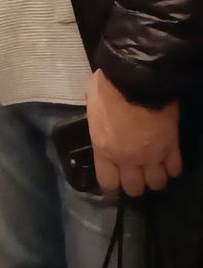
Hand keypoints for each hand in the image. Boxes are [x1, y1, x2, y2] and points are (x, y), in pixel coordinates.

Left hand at [85, 68, 181, 194]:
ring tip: (153, 166)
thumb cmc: (108, 87)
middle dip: (135, 183)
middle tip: (136, 172)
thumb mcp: (93, 105)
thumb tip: (102, 121)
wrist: (135, 79)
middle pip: (134, 188)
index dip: (112, 183)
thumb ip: (98, 122)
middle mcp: (128, 158)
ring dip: (155, 176)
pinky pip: (175, 168)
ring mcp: (151, 155)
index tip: (115, 180)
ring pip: (157, 183)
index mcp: (104, 148)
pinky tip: (168, 159)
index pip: (108, 182)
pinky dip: (172, 166)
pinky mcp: (171, 147)